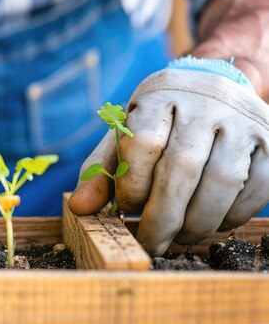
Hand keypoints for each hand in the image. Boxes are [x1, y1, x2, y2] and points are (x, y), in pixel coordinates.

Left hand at [69, 68, 268, 254]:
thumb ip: (101, 171)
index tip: (125, 207)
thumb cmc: (159, 121)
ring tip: (180, 238)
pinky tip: (211, 224)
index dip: (131, 184)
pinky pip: (259, 186)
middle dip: (163, 216)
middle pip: (183, 166)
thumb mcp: (124, 134)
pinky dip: (234, 215)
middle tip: (151, 243)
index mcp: (159, 95)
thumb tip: (78, 208)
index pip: (142, 142)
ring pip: (224, 179)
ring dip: (198, 221)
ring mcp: (242, 119)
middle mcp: (204, 101)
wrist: (212, 86)